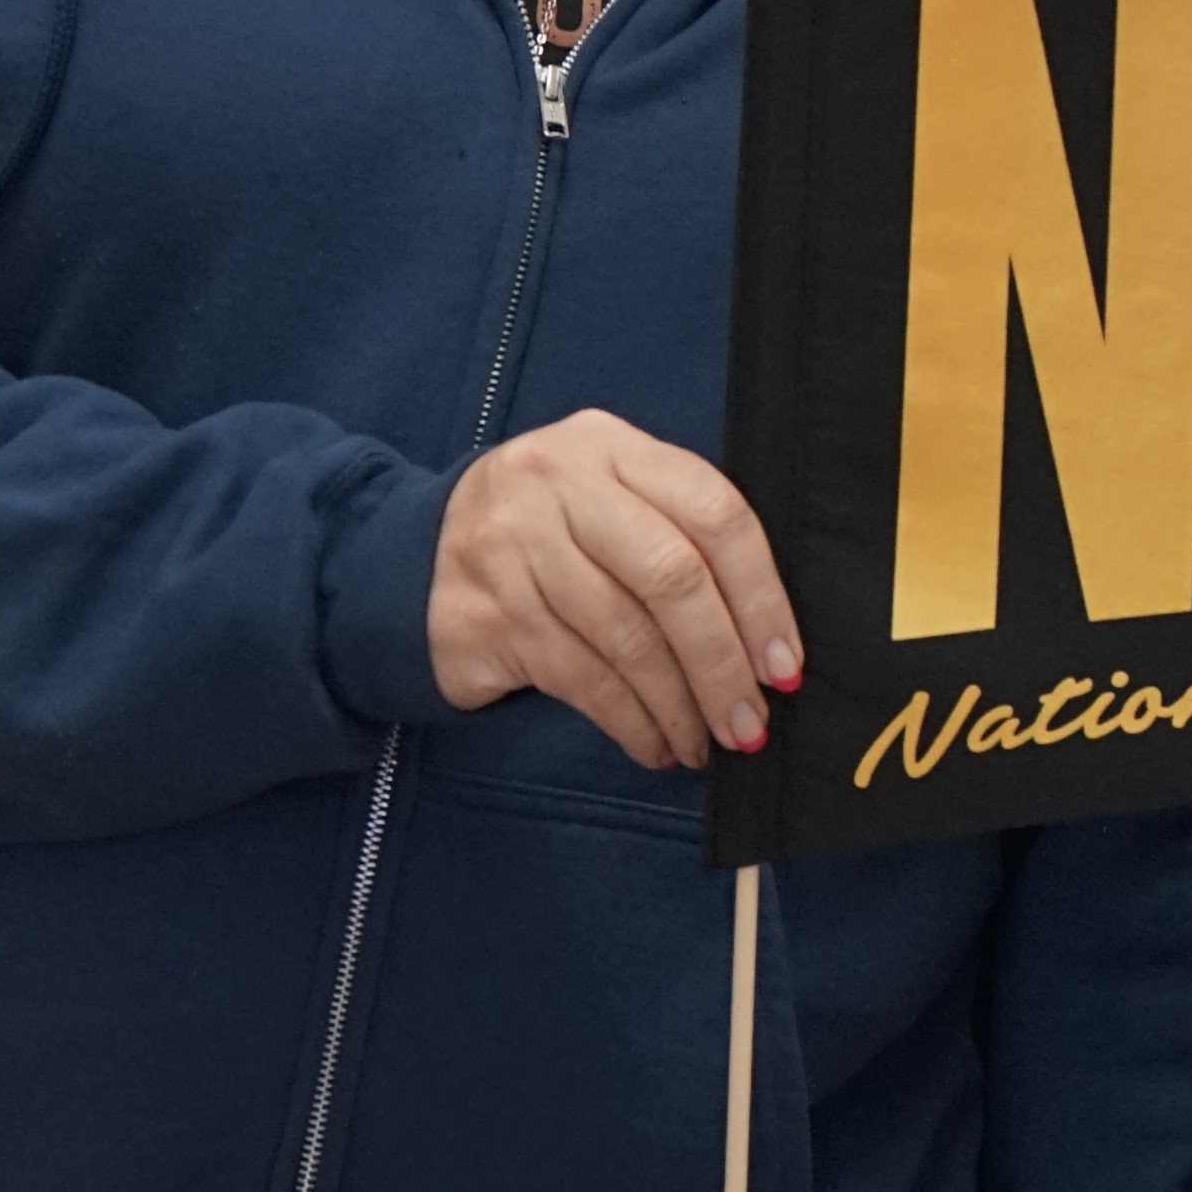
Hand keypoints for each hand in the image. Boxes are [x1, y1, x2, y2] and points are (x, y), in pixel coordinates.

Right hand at [426, 410, 800, 770]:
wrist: (407, 562)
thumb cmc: (544, 537)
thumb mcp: (603, 500)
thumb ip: (675, 536)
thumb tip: (765, 638)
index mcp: (610, 447)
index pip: (713, 510)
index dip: (762, 593)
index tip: (784, 662)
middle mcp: (561, 485)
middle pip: (673, 577)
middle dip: (723, 662)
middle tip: (750, 722)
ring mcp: (517, 547)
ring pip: (628, 638)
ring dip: (679, 705)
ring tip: (706, 744)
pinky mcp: (489, 613)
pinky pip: (582, 679)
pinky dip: (631, 722)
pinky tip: (655, 744)